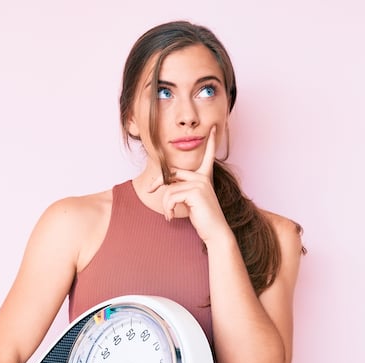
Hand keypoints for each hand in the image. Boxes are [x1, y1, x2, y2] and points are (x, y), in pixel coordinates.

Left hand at [148, 126, 230, 242]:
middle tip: (149, 189)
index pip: (208, 156)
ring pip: (169, 189)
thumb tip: (165, 181)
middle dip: (157, 181)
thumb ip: (181, 187)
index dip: (211, 143)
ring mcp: (200, 183)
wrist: (215, 231)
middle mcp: (203, 177)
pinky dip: (168, 208)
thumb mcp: (190, 199)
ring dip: (165, 204)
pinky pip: (171, 196)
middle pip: (172, 172)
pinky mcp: (195, 191)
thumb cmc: (203, 217)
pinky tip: (171, 217)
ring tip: (169, 214)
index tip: (213, 129)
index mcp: (204, 177)